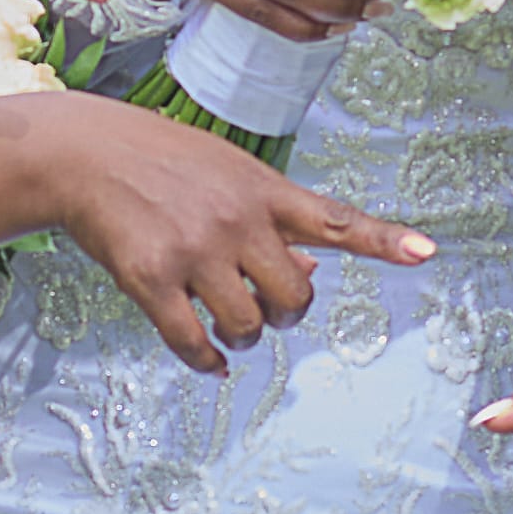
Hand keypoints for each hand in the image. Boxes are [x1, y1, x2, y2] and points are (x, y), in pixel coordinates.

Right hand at [33, 99, 435, 373]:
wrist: (86, 153)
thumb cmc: (163, 162)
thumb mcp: (227, 175)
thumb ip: (272, 221)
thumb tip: (309, 277)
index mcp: (263, 190)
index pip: (335, 220)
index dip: (383, 240)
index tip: (427, 252)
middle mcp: (236, 220)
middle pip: (295, 297)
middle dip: (286, 314)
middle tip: (265, 309)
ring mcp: (194, 250)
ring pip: (248, 326)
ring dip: (245, 337)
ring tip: (228, 325)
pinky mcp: (150, 278)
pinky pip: (193, 343)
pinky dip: (207, 361)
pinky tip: (210, 360)